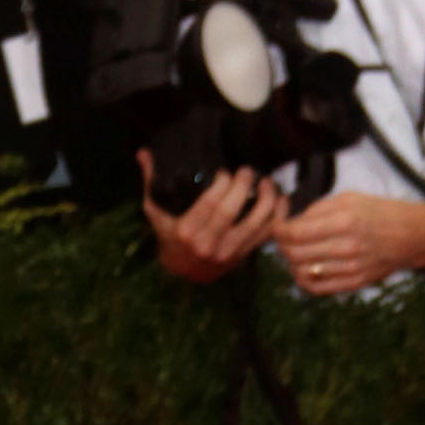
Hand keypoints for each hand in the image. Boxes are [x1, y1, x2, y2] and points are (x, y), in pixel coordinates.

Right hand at [141, 157, 283, 285]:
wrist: (181, 271)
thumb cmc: (168, 234)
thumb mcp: (156, 210)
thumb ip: (151, 181)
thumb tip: (143, 153)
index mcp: (186, 231)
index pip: (209, 203)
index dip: (223, 183)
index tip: (225, 172)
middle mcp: (207, 244)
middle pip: (232, 210)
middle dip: (244, 185)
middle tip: (247, 171)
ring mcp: (227, 252)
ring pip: (255, 222)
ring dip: (267, 198)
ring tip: (266, 182)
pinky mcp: (243, 255)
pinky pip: (267, 234)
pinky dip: (279, 216)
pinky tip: (281, 199)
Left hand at [272, 189, 424, 295]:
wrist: (412, 235)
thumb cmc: (380, 212)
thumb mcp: (350, 198)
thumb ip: (317, 210)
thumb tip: (291, 223)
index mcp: (345, 220)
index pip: (295, 232)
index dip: (278, 230)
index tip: (277, 226)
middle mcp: (347, 246)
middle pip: (294, 253)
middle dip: (282, 246)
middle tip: (284, 239)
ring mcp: (351, 268)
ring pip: (301, 272)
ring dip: (291, 263)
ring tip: (295, 253)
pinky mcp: (353, 283)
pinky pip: (316, 288)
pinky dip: (303, 279)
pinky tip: (305, 269)